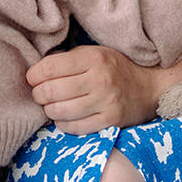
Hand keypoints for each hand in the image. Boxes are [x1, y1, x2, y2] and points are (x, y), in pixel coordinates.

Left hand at [27, 45, 162, 133]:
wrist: (149, 88)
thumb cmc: (114, 69)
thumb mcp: (94, 53)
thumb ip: (67, 60)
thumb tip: (35, 72)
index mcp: (93, 58)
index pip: (50, 68)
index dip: (34, 75)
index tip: (32, 78)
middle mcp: (100, 79)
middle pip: (51, 91)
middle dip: (38, 94)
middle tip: (39, 94)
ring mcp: (106, 102)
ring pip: (59, 111)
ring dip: (49, 110)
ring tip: (51, 105)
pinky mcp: (110, 122)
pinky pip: (73, 128)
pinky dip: (62, 124)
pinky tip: (64, 117)